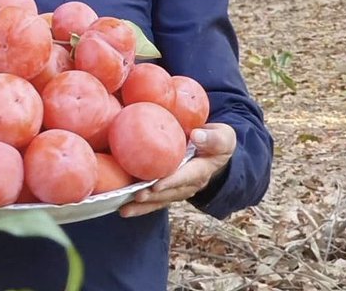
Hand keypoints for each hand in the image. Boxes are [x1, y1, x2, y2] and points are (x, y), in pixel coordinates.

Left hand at [118, 123, 235, 218]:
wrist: (216, 150)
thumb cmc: (217, 140)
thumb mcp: (222, 137)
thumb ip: (212, 138)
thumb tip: (197, 136)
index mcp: (202, 170)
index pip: (185, 177)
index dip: (171, 181)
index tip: (156, 185)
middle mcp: (190, 184)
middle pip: (170, 193)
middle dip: (153, 196)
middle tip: (136, 196)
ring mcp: (180, 189)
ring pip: (161, 200)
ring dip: (143, 206)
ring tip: (125, 209)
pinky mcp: (170, 189)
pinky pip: (156, 199)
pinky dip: (141, 206)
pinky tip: (124, 209)